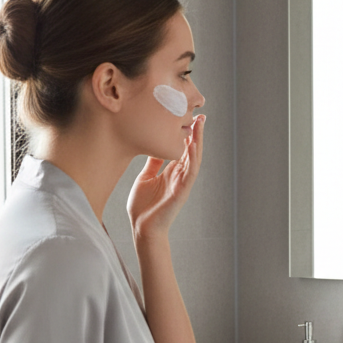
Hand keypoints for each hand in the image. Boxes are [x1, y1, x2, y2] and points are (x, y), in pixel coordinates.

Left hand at [127, 114, 204, 240]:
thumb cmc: (142, 207)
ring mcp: (182, 183)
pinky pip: (191, 172)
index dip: (186, 134)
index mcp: (171, 172)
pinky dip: (194, 158)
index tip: (187, 116)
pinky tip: (195, 144)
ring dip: (199, 141)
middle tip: (200, 114)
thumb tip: (154, 146)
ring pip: (195, 158)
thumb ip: (152, 164)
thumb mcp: (145, 178)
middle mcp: (179, 176)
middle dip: (196, 133)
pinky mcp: (182, 191)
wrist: (142, 228)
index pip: (182, 149)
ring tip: (200, 123)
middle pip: (192, 150)